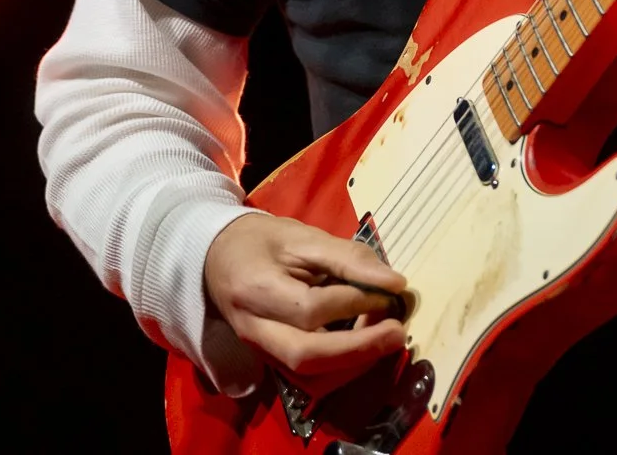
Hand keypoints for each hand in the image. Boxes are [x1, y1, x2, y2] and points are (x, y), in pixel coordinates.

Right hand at [203, 214, 407, 389]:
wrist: (219, 259)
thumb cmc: (262, 242)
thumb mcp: (303, 236)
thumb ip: (348, 257)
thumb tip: (394, 283)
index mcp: (255, 290)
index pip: (310, 309)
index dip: (355, 302)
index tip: (390, 290)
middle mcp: (253, 330)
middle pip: (306, 356)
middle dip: (358, 349)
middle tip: (398, 331)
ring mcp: (260, 353)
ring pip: (308, 379)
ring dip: (354, 365)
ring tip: (385, 338)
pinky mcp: (271, 363)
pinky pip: (308, 381)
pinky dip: (342, 370)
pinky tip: (366, 348)